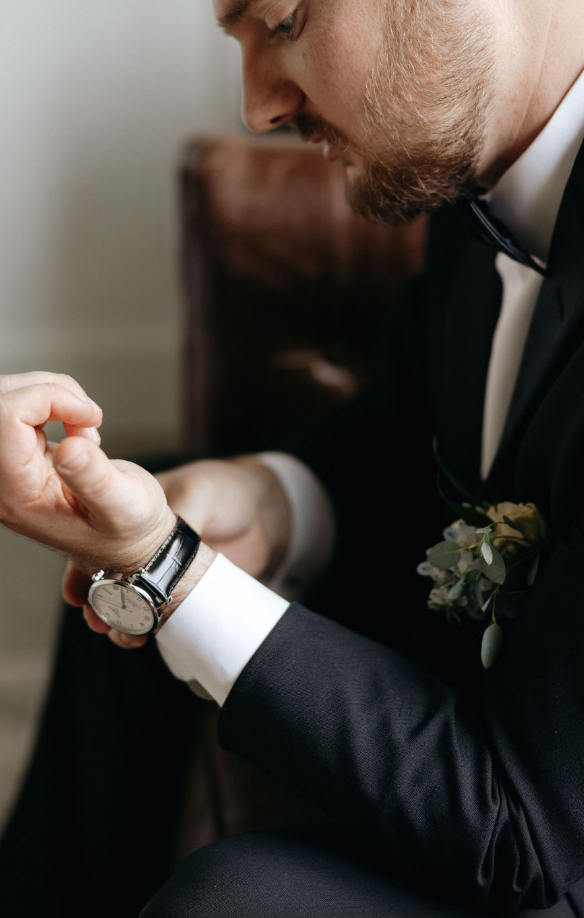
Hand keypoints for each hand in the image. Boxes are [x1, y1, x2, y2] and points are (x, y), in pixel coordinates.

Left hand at [0, 369, 177, 597]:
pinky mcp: (19, 451)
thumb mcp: (124, 508)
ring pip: (7, 397)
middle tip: (88, 416)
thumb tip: (69, 449)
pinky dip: (52, 400)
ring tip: (85, 423)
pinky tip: (75, 426)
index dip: (48, 399)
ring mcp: (8, 464)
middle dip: (47, 391)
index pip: (6, 420)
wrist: (128, 540)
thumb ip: (95, 481)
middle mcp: (3, 480)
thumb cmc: (127, 531)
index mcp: (18, 496)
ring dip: (51, 393)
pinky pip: (20, 406)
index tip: (89, 416)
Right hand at [63, 456, 290, 644]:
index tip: (79, 592)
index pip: (97, 542)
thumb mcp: (200, 491)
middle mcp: (139, 547)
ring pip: (129, 602)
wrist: (268, 513)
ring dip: (121, 622)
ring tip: (125, 634)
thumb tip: (158, 545)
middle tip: (99, 620)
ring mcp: (160, 573)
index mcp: (133, 515)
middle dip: (98, 603)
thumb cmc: (227, 490)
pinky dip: (149, 629)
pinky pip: (160, 616)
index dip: (83, 567)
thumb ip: (179, 515)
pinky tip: (147, 638)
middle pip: (106, 579)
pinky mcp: (182, 594)